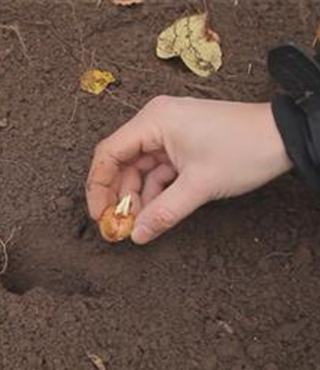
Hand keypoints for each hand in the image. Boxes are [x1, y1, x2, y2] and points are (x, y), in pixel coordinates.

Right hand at [86, 96, 291, 243]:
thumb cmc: (244, 149)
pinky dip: (154, 193)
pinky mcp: (180, 146)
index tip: (99, 215)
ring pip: (139, 171)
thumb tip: (136, 235)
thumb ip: (164, 213)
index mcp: (154, 121)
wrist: (285, 137)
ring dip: (138, 198)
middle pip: (121, 163)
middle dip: (118, 196)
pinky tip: (155, 213)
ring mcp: (168, 135)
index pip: (109, 153)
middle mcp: (156, 123)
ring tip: (138, 224)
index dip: (98, 187)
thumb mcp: (199, 186)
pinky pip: (157, 173)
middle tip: (117, 226)